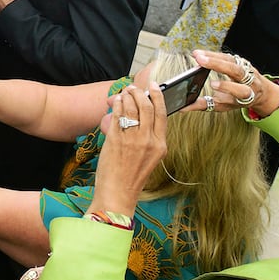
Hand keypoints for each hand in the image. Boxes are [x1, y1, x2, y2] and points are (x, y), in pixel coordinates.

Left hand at [90, 84, 166, 216]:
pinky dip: (117, 106)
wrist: (118, 193)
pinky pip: (118, 116)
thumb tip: (140, 113)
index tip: (154, 86)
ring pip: (132, 108)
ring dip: (127, 96)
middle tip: (134, 88)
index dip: (159, 96)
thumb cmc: (132, 176)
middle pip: (147, 107)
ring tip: (124, 93)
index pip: (162, 114)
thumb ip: (148, 137)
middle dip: (140, 93)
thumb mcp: (149, 157)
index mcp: (161, 145)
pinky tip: (117, 102)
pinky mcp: (116, 140)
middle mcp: (149, 141)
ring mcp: (132, 140)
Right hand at [191, 49, 278, 116]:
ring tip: (197, 54)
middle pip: (236, 70)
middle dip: (218, 64)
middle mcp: (250, 81)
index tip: (212, 84)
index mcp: (248, 96)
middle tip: (200, 60)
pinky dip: (214, 54)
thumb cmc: (239, 100)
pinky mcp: (241, 60)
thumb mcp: (224, 106)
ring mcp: (247, 68)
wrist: (260, 92)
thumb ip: (205, 105)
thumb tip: (183, 107)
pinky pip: (228, 56)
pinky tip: (202, 53)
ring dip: (213, 56)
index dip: (227, 87)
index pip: (240, 90)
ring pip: (231, 60)